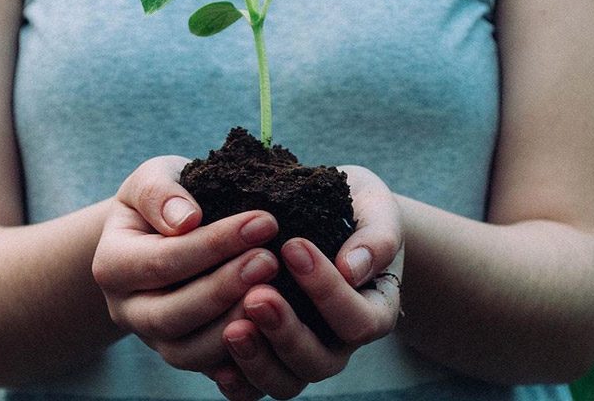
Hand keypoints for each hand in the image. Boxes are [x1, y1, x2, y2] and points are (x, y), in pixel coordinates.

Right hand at [92, 156, 279, 372]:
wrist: (162, 230)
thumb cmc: (164, 199)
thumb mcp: (153, 178)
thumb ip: (160, 192)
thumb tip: (186, 219)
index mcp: (113, 264)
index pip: (162, 261)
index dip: (214, 244)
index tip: (264, 221)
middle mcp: (127, 309)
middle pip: (171, 315)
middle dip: (225, 288)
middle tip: (270, 260)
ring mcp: (154, 339)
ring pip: (189, 352)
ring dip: (234, 325)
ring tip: (275, 293)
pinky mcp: (184, 354)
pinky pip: (210, 369)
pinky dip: (241, 356)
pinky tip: (273, 329)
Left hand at [211, 165, 403, 399]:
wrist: (331, 214)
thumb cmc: (358, 209)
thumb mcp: (377, 210)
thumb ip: (376, 238)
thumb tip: (352, 268)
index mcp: (374, 310)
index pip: (358, 320)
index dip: (327, 291)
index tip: (293, 246)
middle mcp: (340, 342)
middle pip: (319, 361)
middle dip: (286, 331)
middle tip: (257, 295)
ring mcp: (303, 354)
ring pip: (285, 382)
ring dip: (257, 359)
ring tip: (232, 329)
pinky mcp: (270, 357)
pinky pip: (254, 388)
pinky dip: (237, 380)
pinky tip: (216, 362)